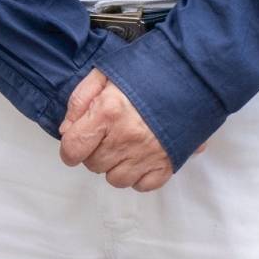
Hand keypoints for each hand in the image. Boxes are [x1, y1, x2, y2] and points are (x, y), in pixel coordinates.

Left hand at [58, 69, 174, 191]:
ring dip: (115, 166)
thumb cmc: (148, 72)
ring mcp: (147, 155)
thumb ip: (80, 100)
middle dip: (94, 152)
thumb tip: (66, 130)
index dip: (69, 149)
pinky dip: (138, 176)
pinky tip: (141, 156)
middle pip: (93, 165)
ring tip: (124, 145)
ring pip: (115, 179)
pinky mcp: (166, 165)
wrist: (191, 76)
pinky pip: (142, 186)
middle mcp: (125, 138)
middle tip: (107, 135)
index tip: (75, 144)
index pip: (73, 148)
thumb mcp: (106, 73)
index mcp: (108, 112)